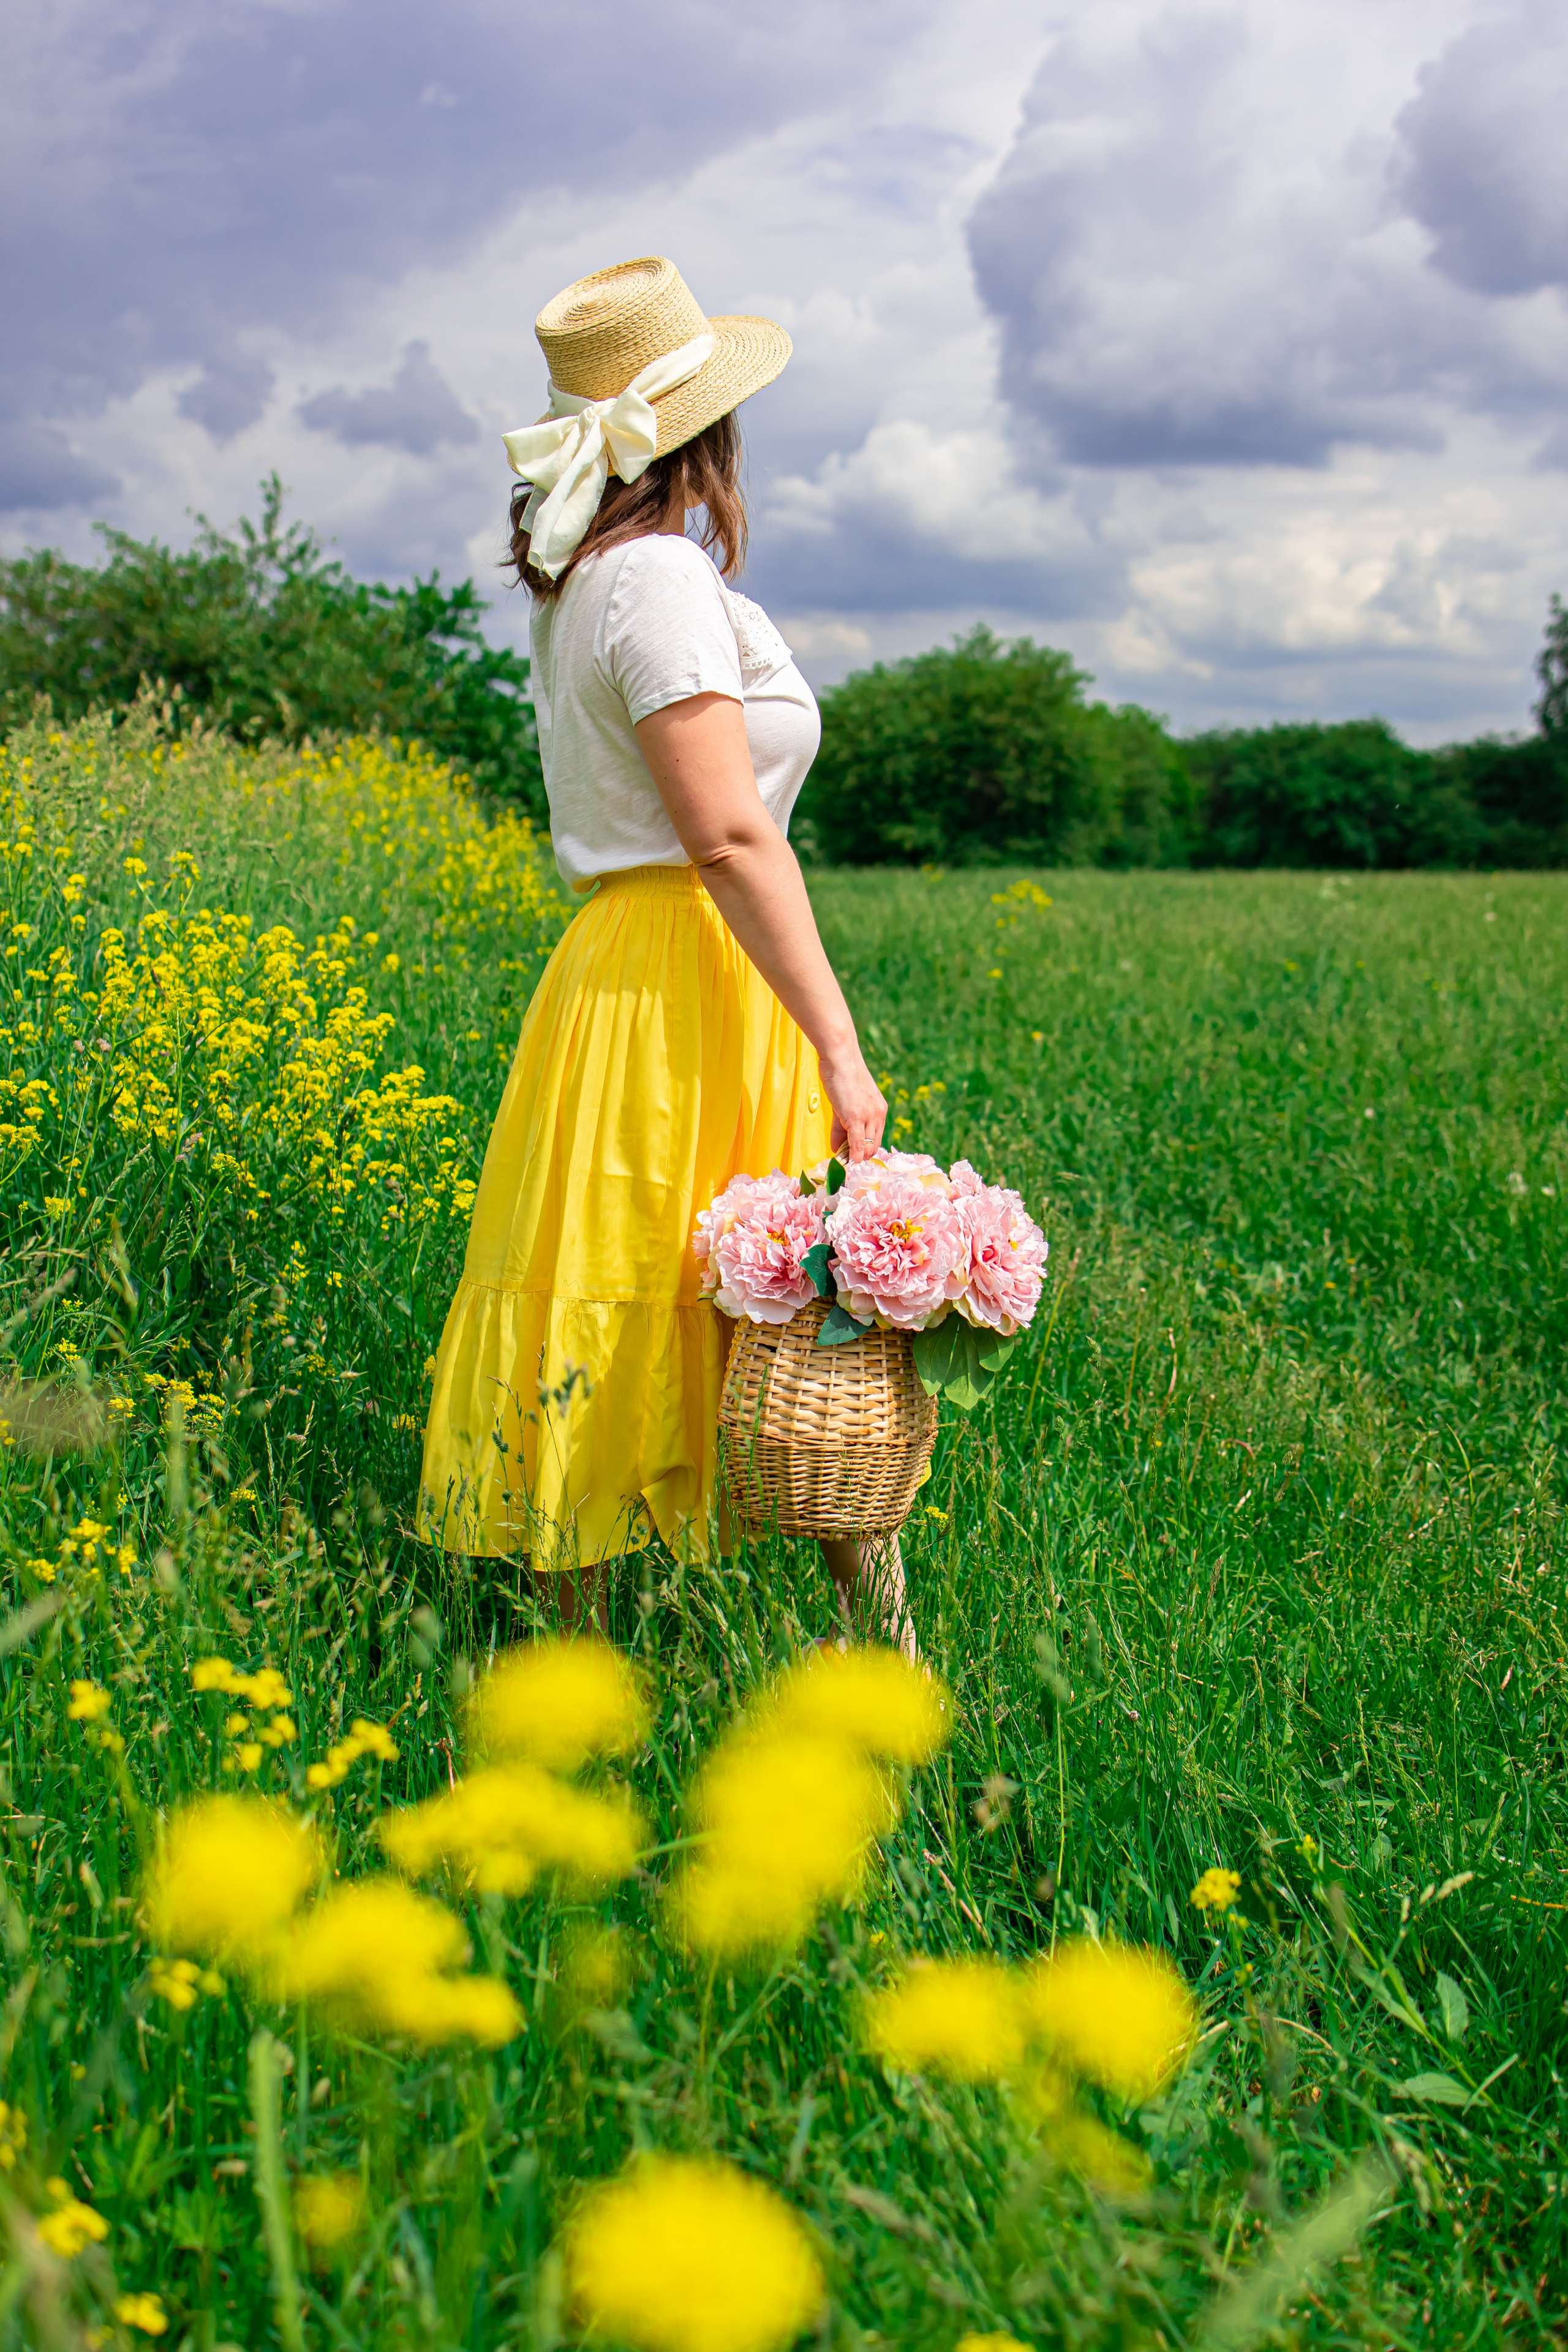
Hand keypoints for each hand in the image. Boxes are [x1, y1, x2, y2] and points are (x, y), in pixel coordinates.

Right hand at [819, 1045, 885, 1160]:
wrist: (840, 1058)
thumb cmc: (841, 1076)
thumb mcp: (846, 1102)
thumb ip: (842, 1126)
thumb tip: (837, 1147)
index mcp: (880, 1110)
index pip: (876, 1139)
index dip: (864, 1151)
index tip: (852, 1156)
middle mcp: (879, 1115)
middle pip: (873, 1147)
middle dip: (859, 1157)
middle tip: (844, 1160)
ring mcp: (869, 1117)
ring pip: (866, 1148)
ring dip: (854, 1158)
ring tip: (841, 1160)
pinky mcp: (856, 1117)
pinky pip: (857, 1144)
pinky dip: (852, 1156)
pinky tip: (843, 1159)